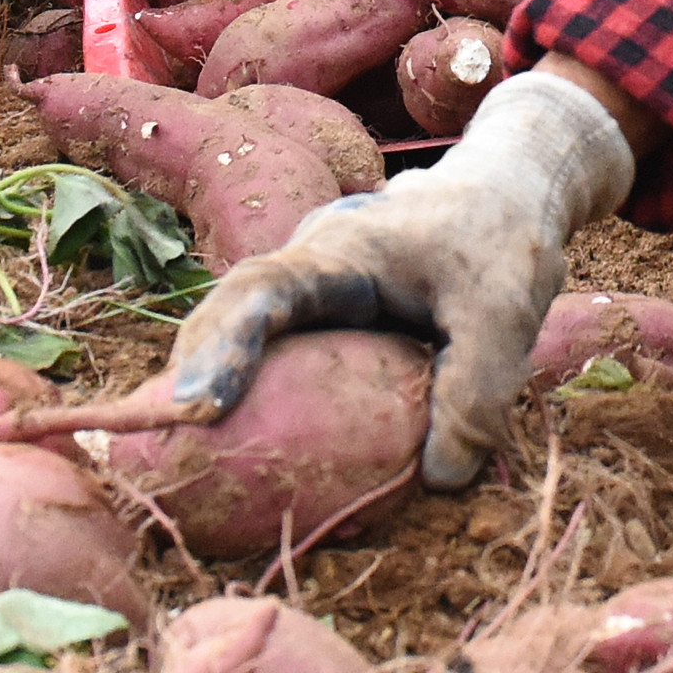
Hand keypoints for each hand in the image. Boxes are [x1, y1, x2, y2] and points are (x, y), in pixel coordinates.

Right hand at [165, 66, 635, 488]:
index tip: (198, 406)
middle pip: (227, 317)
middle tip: (164, 445)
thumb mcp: (506, 315)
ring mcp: (310, 296)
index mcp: (340, 251)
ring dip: (214, 393)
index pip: (259, 292)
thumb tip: (437, 479)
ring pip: (244, 339)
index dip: (221, 347)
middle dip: (190, 377)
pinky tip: (262, 462)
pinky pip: (279, 361)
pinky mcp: (325, 324)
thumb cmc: (503, 240)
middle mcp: (308, 271)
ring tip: (189, 461)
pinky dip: (260, 404)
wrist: (508, 193)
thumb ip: (478, 392)